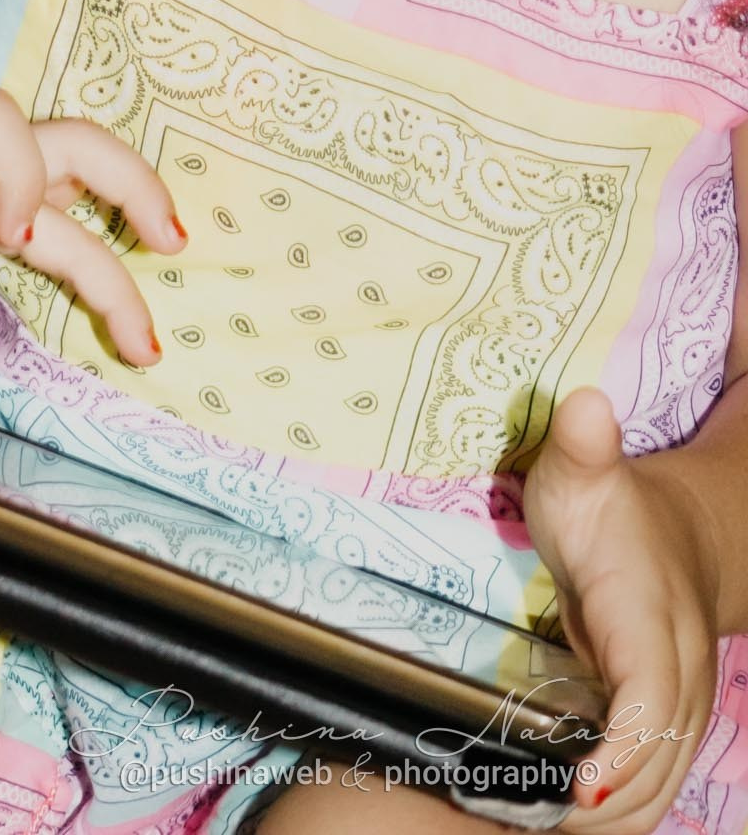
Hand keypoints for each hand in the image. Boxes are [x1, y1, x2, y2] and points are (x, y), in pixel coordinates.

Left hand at [524, 389, 721, 830]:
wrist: (678, 533)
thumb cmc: (612, 506)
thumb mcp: (583, 472)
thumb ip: (583, 447)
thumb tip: (587, 404)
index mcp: (655, 622)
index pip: (651, 699)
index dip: (621, 750)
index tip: (581, 790)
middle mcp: (679, 676)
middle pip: (654, 765)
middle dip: (598, 807)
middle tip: (518, 813)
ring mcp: (680, 709)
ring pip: (656, 788)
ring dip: (605, 822)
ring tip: (528, 821)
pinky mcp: (665, 727)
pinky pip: (649, 784)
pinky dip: (614, 812)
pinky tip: (560, 818)